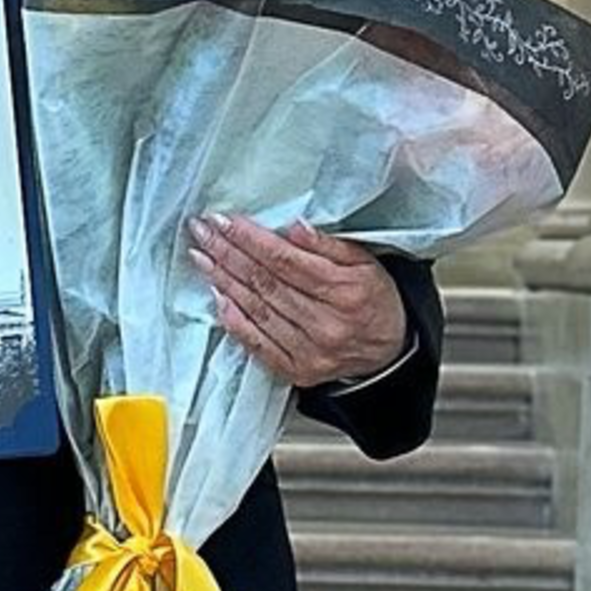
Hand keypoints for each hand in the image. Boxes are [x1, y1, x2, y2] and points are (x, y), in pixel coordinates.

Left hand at [190, 214, 407, 390]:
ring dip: (223, 281)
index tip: (224, 220)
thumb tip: (295, 226)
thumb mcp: (366, 263)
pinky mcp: (295, 370)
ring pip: (257, 309)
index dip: (251, 239)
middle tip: (202, 231)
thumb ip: (330, 245)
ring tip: (201, 256)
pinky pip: (257, 343)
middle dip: (228, 253)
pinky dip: (234, 320)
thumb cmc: (375, 301)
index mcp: (345, 292)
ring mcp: (308, 352)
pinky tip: (216, 298)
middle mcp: (325, 324)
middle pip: (266, 283)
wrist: (389, 354)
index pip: (286, 261)